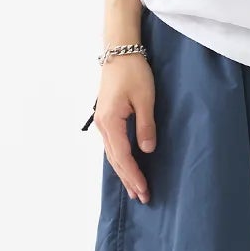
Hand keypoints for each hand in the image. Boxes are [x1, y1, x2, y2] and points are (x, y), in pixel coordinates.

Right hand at [93, 57, 155, 202]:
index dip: (134, 175)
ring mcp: (102, 122)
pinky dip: (120, 159)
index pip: (122, 156)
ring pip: (112, 154)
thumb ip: (146, 126)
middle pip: (115, 160)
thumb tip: (147, 150)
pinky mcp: (106, 118)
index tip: (144, 190)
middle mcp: (102, 125)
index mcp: (110, 122)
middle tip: (142, 197)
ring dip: (124, 172)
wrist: (120, 52)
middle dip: (129, 179)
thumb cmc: (134, 72)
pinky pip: (112, 145)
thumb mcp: (145, 99)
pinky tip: (126, 167)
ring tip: (134, 190)